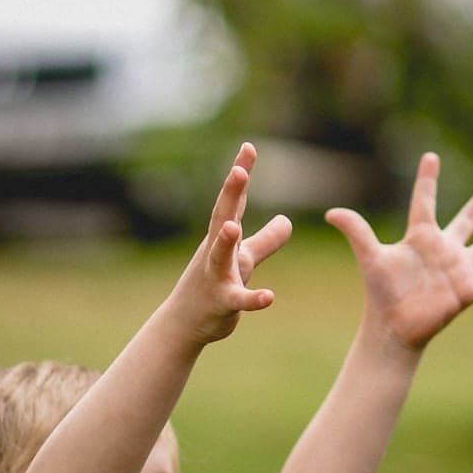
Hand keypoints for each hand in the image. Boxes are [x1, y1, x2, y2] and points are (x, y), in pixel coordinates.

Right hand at [179, 142, 293, 343]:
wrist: (185, 324)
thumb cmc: (214, 284)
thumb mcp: (245, 259)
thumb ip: (266, 240)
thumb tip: (288, 220)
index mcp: (223, 237)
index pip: (233, 201)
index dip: (240, 174)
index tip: (248, 147)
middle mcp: (216, 251)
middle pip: (222, 218)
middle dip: (230, 195)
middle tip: (238, 172)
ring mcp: (216, 277)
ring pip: (220, 257)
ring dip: (225, 242)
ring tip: (232, 227)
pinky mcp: (222, 303)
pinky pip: (237, 300)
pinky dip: (252, 299)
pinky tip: (268, 297)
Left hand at [326, 152, 472, 351]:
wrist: (393, 327)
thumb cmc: (381, 292)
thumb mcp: (370, 258)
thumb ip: (357, 232)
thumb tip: (332, 212)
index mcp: (420, 237)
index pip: (424, 201)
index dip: (427, 179)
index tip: (431, 156)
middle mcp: (444, 249)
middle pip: (467, 219)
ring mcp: (459, 270)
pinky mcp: (469, 291)